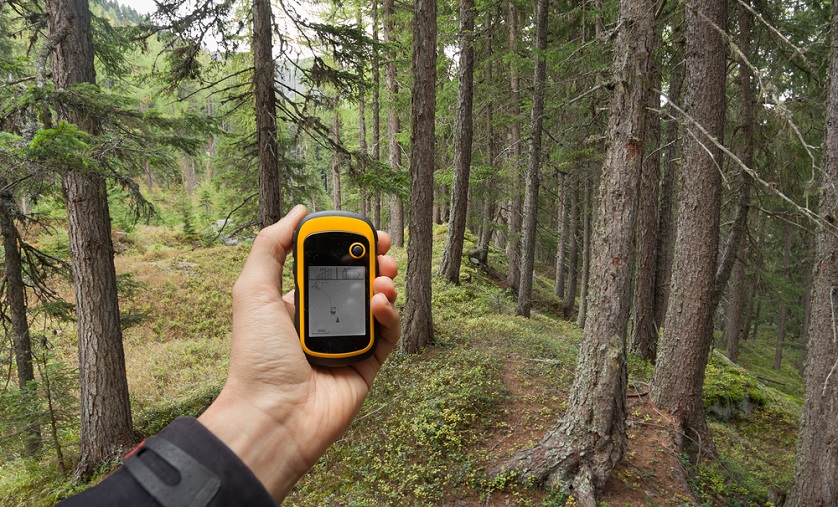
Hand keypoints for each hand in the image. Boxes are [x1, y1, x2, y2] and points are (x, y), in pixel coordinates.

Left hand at [198, 205, 399, 501]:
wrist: (272, 415)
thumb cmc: (257, 356)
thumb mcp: (253, 290)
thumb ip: (271, 246)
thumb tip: (298, 211)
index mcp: (295, 305)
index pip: (328, 268)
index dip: (349, 249)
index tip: (365, 234)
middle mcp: (322, 323)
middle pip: (358, 284)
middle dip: (375, 264)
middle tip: (385, 252)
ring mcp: (346, 345)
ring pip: (377, 307)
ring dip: (384, 286)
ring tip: (383, 280)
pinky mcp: (366, 367)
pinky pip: (387, 336)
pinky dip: (389, 316)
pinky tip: (380, 305)